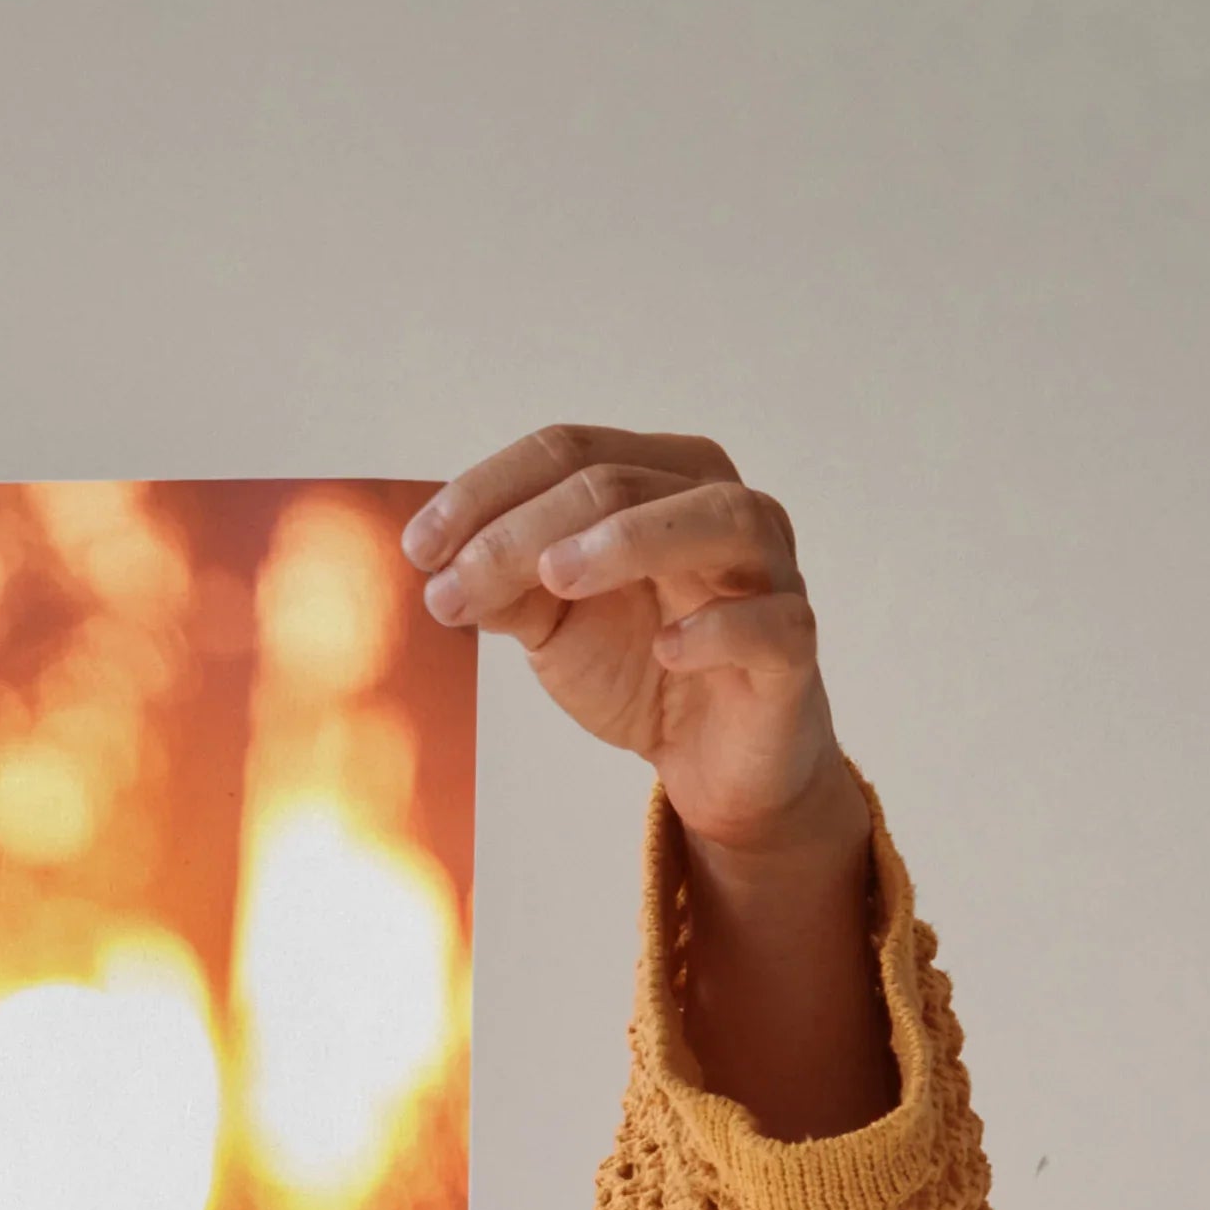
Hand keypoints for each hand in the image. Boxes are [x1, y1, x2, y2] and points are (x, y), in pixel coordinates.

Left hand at [405, 426, 892, 1134]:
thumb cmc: (640, 666)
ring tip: (555, 577)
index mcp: (660, 481)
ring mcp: (769, 571)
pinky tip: (667, 648)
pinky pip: (771, 622)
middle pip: (621, 481)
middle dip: (524, 530)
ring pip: (717, 518)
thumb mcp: (555, 623)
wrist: (712, 759)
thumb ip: (507, 587)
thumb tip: (440, 568)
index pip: (570, 451)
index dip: (487, 491)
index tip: (416, 548)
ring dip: (630, 540)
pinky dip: (719, 628)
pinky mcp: (792, 647)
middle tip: (453, 584)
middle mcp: (721, 506)